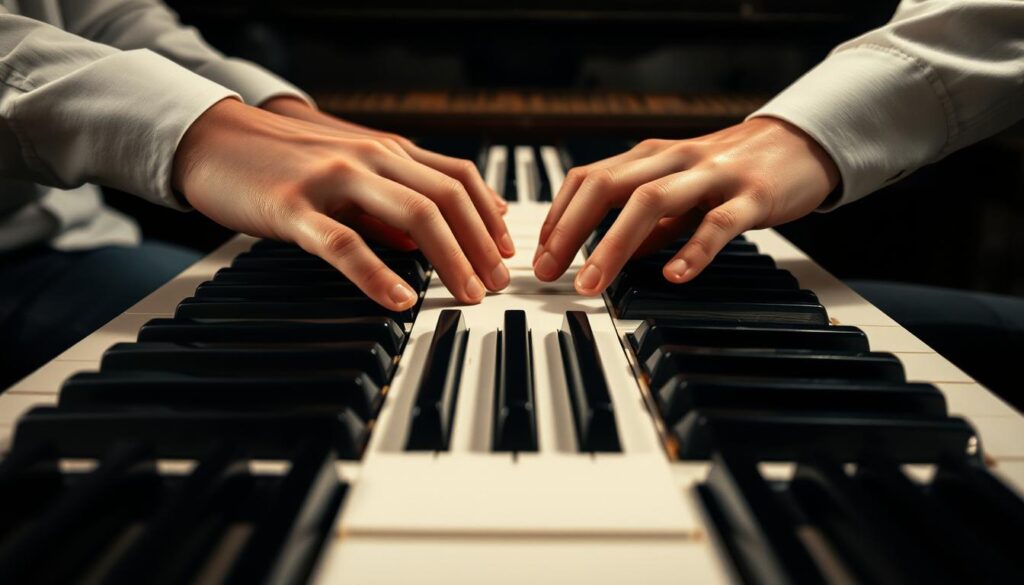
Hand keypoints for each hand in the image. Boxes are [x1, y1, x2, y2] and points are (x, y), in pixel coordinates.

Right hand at [173, 98, 512, 309]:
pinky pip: (345, 243)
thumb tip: (433, 239)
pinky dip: (379, 274)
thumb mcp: (348, 173)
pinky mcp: (294, 207)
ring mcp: (334, 179)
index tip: (505, 253)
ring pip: (414, 213)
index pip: (459, 177)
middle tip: (496, 283)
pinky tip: (401, 299)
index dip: (490, 216)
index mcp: (387, 150)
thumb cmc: (283, 160)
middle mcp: (370, 157)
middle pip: (448, 197)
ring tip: (467, 294)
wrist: (212, 138)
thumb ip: (391, 201)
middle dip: (481, 245)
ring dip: (450, 258)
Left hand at [532, 117, 839, 294]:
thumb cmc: (734, 171)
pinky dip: (692, 251)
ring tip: (592, 283)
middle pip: (608, 186)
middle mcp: (673, 159)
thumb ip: (649, 224)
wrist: (802, 142)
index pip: (588, 179)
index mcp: (650, 156)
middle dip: (571, 231)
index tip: (541, 256)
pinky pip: (718, 224)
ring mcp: (712, 175)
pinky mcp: (752, 195)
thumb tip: (612, 258)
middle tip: (549, 273)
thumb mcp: (681, 192)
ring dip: (613, 245)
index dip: (559, 217)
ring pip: (652, 201)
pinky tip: (674, 277)